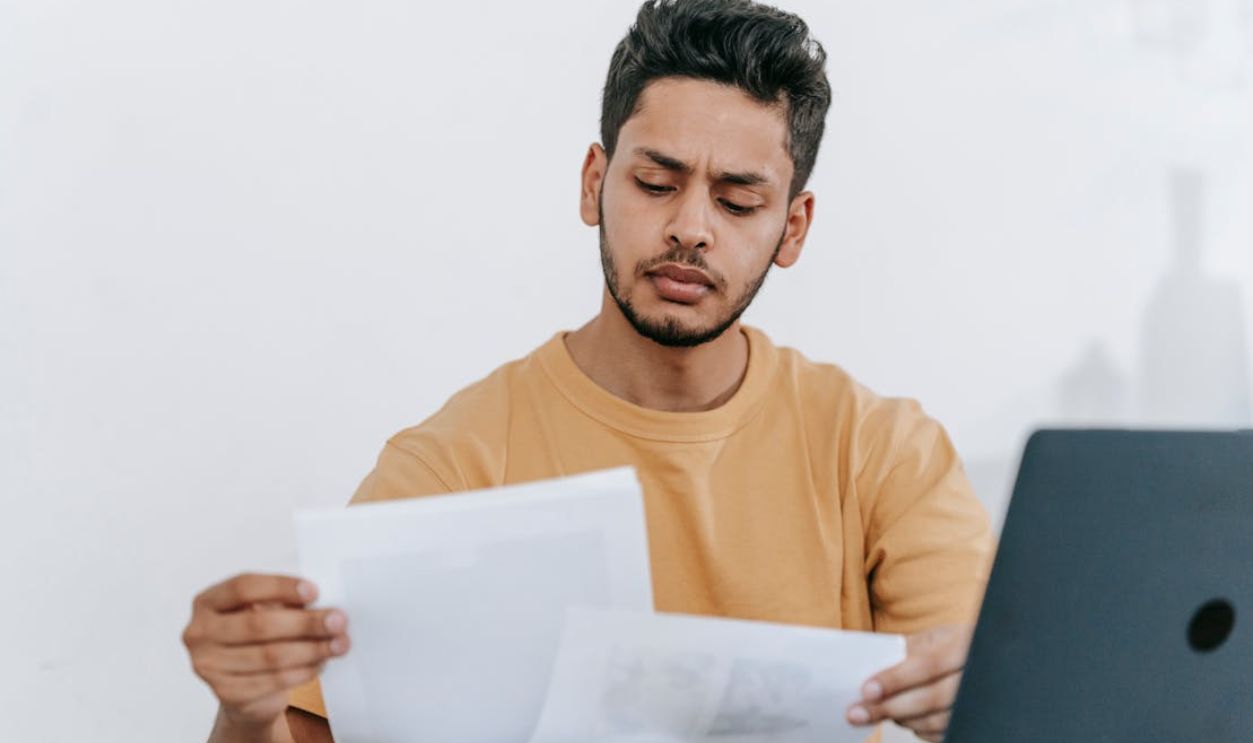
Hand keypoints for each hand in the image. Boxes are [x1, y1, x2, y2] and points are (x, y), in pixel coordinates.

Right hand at [182, 573, 349, 735]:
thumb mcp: (264, 611)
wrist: (244, 689)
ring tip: (339, 644)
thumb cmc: (257, 639)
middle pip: (258, 624)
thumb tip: (324, 605)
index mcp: (207, 602)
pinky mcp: (226, 693)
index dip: (280, 587)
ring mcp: (208, 666)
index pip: (243, 587)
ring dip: (312, 649)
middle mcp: (199, 633)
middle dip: (305, 622)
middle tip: (338, 620)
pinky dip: (303, 671)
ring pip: (269, 656)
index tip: (315, 591)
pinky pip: (273, 681)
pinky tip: (321, 662)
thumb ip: (284, 603)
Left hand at [846, 624, 972, 741]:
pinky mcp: (976, 723)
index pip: (927, 665)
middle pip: (932, 698)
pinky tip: (901, 718)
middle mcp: (978, 676)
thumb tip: (870, 667)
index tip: (866, 690)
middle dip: (890, 706)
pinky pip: (942, 733)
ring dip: (901, 719)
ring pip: (936, 721)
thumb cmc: (954, 646)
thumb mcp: (936, 638)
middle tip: (857, 713)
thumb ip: (908, 650)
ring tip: (875, 712)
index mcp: (966, 645)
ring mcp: (980, 703)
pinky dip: (917, 728)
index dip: (895, 679)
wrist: (987, 659)